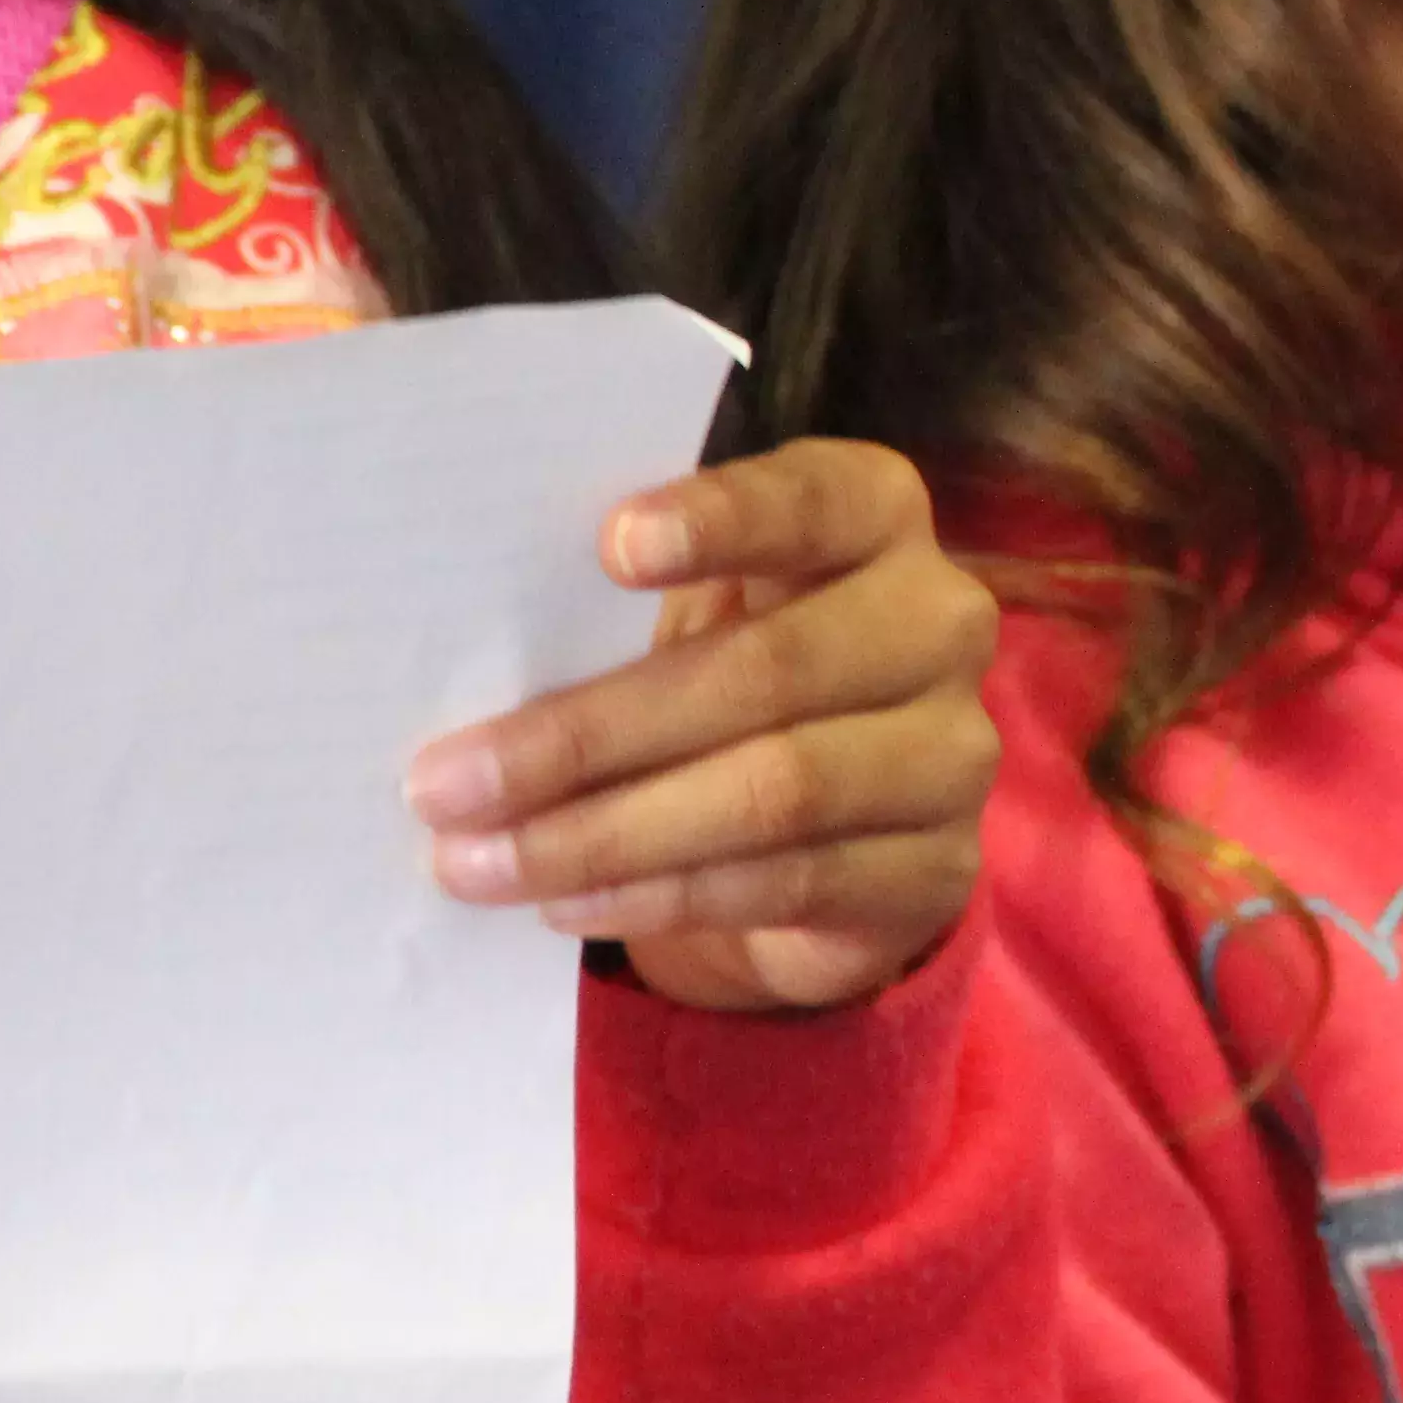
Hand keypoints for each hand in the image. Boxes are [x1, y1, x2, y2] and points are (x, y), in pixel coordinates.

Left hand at [402, 437, 1004, 1014]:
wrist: (848, 823)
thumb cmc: (735, 675)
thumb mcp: (698, 614)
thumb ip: (620, 607)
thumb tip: (464, 662)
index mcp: (877, 516)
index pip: (814, 500)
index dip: (721, 518)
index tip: (611, 547)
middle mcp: (940, 621)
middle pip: (770, 671)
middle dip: (591, 732)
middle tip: (448, 782)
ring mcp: (953, 752)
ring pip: (776, 791)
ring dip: (607, 834)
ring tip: (479, 863)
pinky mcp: (936, 869)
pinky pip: (787, 882)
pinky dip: (662, 895)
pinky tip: (566, 902)